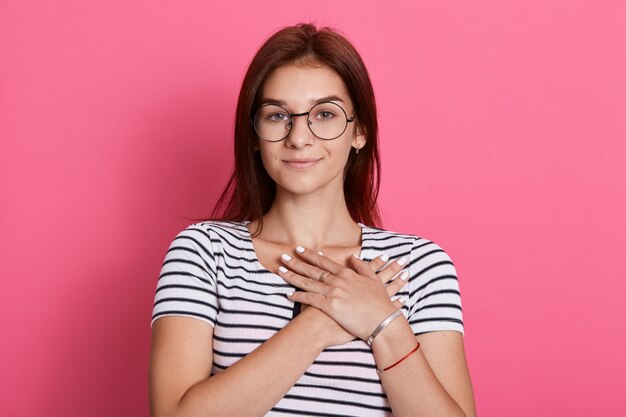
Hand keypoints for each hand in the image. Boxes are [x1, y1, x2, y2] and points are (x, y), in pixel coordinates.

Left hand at [278, 248, 408, 342]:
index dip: (310, 255)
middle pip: (312, 270)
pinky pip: (310, 300)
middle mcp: (338, 280)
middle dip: (296, 262)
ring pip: (308, 282)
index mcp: (347, 273)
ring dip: (292, 276)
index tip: (298, 249)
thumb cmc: (380, 303)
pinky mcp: (330, 306)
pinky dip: (298, 297)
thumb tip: (352, 256)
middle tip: (283, 256)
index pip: (324, 261)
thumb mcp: (374, 280)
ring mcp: (333, 293)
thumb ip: (362, 267)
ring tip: (280, 271)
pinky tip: (289, 294)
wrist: (383, 322)